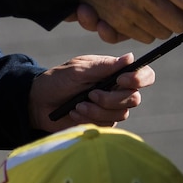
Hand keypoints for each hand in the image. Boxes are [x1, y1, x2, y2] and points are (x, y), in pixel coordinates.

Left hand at [28, 53, 154, 133]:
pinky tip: (75, 112)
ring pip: (121, 114)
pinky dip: (90, 118)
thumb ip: (104, 66)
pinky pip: (107, 124)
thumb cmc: (58, 80)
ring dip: (97, 109)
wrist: (39, 102)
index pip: (144, 75)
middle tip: (91, 94)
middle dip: (112, 98)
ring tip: (78, 104)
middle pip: (134, 98)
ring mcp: (111, 108)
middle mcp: (117, 90)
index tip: (121, 79)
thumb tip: (130, 57)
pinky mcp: (102, 123)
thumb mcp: (78, 70)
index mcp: (115, 72)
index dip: (139, 78)